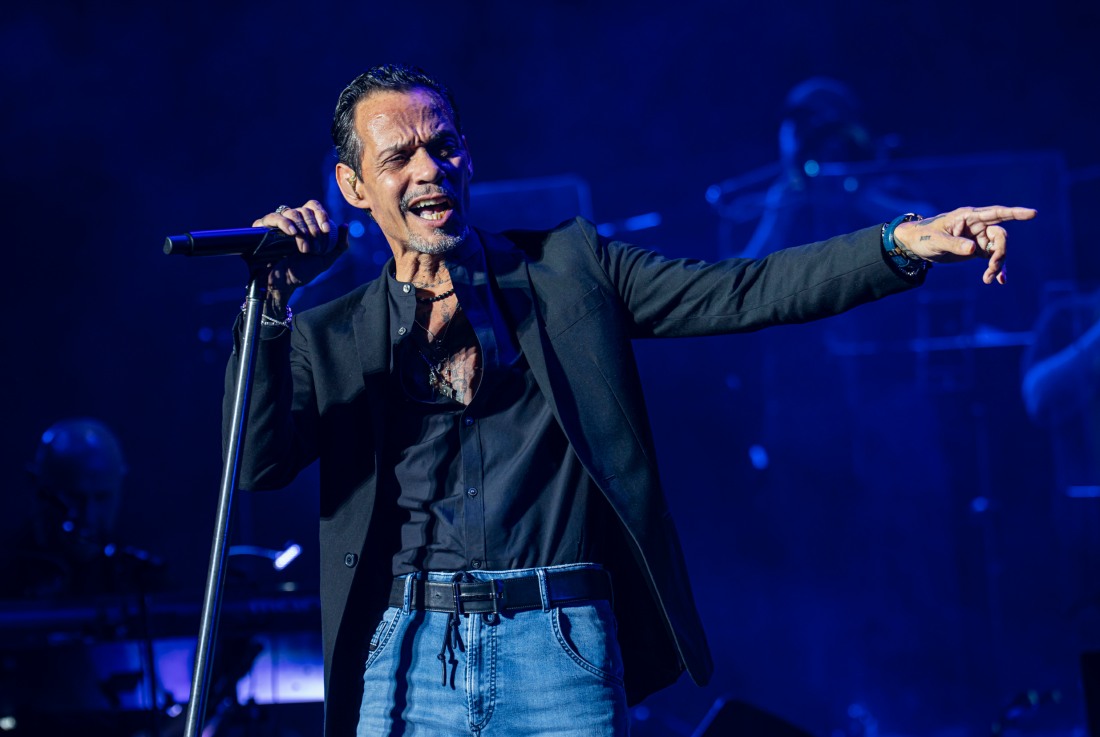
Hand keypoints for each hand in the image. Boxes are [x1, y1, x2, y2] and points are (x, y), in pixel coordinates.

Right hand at [252, 200, 348, 303]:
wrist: (283, 285)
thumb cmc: (302, 273)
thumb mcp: (325, 260)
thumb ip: (338, 245)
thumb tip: (345, 225)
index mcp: (306, 225)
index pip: (314, 207)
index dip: (322, 215)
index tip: (327, 230)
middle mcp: (292, 221)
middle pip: (305, 210)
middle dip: (314, 228)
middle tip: (315, 247)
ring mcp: (278, 224)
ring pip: (291, 212)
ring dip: (302, 229)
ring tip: (304, 249)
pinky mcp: (263, 228)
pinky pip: (274, 217)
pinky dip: (285, 223)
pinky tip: (292, 233)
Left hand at [893, 205, 1035, 284]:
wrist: (916, 245)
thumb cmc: (924, 237)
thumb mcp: (936, 241)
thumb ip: (954, 244)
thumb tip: (974, 249)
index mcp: (969, 217)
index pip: (996, 213)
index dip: (1015, 213)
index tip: (1033, 213)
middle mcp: (977, 226)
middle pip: (1000, 236)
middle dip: (1000, 252)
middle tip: (992, 268)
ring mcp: (978, 238)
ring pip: (997, 249)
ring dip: (997, 264)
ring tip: (989, 279)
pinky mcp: (977, 250)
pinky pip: (992, 258)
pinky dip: (997, 268)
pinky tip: (1000, 280)